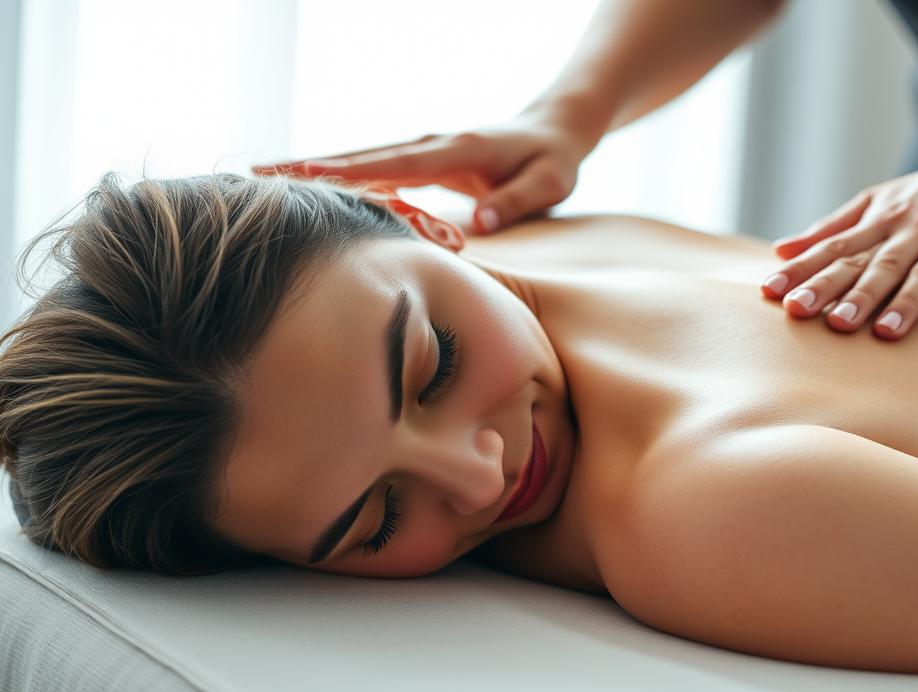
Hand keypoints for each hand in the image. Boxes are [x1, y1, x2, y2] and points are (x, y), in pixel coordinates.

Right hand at [252, 109, 597, 234]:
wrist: (555, 131)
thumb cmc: (553, 162)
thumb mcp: (548, 186)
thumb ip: (514, 205)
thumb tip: (479, 229)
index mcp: (454, 150)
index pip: (393, 165)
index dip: (349, 172)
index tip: (304, 177)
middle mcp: (430, 144)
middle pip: (361, 156)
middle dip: (309, 165)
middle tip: (255, 175)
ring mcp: (423, 148)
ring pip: (362, 159)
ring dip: (314, 168)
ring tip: (261, 179)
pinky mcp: (422, 158)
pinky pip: (375, 169)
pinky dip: (340, 175)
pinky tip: (306, 188)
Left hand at [761, 129, 917, 339]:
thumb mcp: (884, 198)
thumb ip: (834, 227)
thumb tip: (781, 251)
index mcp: (885, 218)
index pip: (836, 247)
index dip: (804, 270)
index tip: (770, 293)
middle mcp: (915, 227)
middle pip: (873, 262)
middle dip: (839, 290)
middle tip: (808, 316)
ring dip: (900, 303)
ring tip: (878, 333)